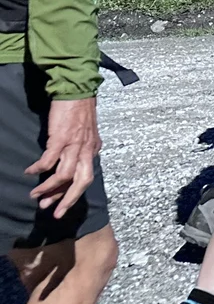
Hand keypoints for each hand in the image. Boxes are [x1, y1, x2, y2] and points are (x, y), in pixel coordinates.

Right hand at [27, 97, 98, 217]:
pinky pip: (49, 160)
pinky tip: (30, 172)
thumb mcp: (87, 132)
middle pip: (82, 181)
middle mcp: (87, 149)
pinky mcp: (62, 137)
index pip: (86, 178)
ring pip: (65, 175)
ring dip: (49, 188)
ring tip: (36, 195)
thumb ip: (83, 148)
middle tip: (55, 213)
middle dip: (68, 199)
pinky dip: (39, 169)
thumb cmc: (80, 110)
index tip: (61, 205)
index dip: (73, 193)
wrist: (77, 90)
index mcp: (93, 149)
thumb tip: (74, 163)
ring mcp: (75, 144)